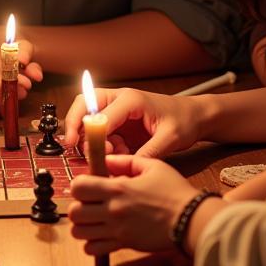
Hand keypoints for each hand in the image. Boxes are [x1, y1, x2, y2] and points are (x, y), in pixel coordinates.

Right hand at [62, 88, 204, 158]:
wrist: (194, 116)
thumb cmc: (184, 120)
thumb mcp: (171, 138)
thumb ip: (149, 151)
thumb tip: (127, 165)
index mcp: (131, 100)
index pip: (101, 114)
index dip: (92, 132)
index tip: (91, 151)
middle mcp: (120, 100)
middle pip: (85, 103)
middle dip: (74, 122)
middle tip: (71, 143)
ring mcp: (118, 110)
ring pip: (88, 118)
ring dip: (92, 138)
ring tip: (110, 155)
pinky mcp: (119, 121)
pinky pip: (101, 131)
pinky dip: (103, 144)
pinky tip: (119, 154)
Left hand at [68, 154, 199, 256]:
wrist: (191, 219)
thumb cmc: (174, 191)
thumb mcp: (152, 166)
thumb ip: (125, 161)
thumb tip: (105, 160)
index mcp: (118, 188)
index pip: (78, 187)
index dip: (79, 185)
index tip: (88, 185)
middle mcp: (113, 210)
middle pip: (74, 212)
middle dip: (77, 206)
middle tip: (88, 203)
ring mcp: (117, 230)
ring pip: (79, 232)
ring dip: (82, 225)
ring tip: (92, 220)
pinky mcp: (123, 245)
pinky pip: (93, 249)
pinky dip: (91, 243)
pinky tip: (101, 235)